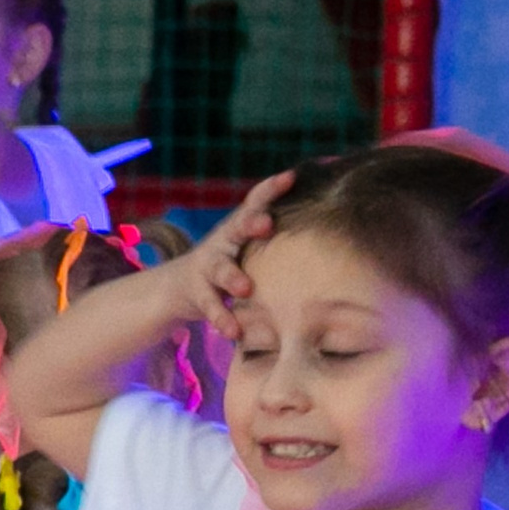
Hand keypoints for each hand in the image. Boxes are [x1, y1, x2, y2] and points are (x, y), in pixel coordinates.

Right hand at [181, 172, 294, 346]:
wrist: (178, 286)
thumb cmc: (231, 263)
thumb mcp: (248, 245)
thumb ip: (274, 238)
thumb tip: (330, 222)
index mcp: (240, 225)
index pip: (255, 201)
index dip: (271, 188)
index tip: (290, 177)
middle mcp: (223, 240)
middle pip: (237, 226)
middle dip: (251, 223)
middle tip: (266, 224)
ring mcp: (207, 266)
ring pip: (219, 268)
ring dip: (232, 277)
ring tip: (245, 288)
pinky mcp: (198, 293)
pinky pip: (210, 306)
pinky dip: (222, 318)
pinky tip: (234, 332)